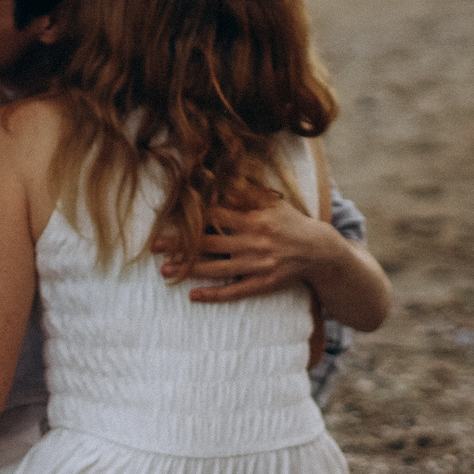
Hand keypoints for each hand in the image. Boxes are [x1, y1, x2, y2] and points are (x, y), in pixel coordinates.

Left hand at [160, 194, 350, 302]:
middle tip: (154, 246)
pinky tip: (193, 296)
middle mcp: (254, 242)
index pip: (216, 216)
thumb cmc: (290, 223)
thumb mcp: (272, 203)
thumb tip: (221, 177)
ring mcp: (257, 265)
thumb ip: (246, 193)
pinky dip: (213, 295)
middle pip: (209, 243)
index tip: (169, 217)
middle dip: (180, 245)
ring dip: (189, 270)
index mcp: (254, 219)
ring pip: (216, 268)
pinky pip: (234, 291)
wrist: (319, 251)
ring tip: (165, 271)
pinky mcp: (262, 284)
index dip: (191, 217)